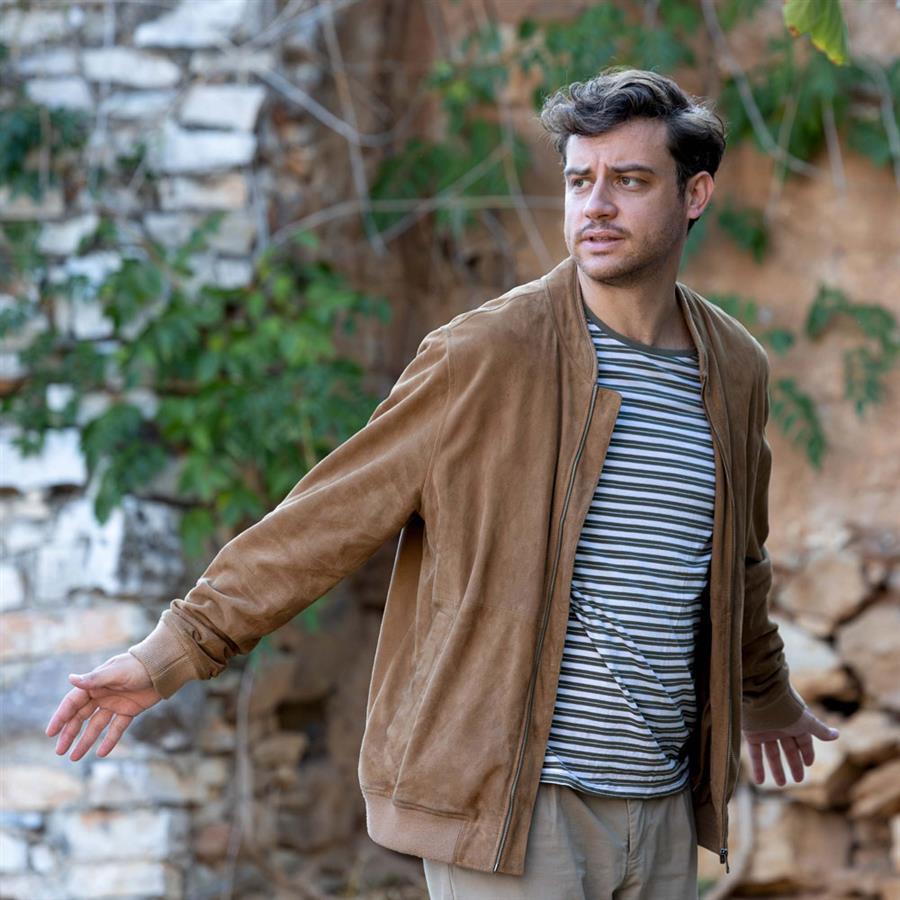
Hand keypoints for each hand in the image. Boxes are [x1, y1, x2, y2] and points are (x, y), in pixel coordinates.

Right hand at [45, 652, 162, 760]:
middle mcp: (102, 695)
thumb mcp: (116, 672)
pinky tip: (101, 753)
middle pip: (81, 717)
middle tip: (59, 751)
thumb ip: (94, 679)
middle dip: (69, 734)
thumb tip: (70, 679)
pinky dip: (109, 740)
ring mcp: (115, 704)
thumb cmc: (137, 665)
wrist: (162, 667)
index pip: (73, 703)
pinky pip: (116, 728)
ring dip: (85, 741)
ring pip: (96, 726)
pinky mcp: (129, 710)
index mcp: (95, 684)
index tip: (50, 732)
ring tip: (74, 757)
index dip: (61, 717)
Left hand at [743, 706, 839, 785]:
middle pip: (788, 749)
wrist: (760, 695)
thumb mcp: (805, 721)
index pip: (803, 741)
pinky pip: (755, 753)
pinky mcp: (751, 734)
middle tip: (798, 780)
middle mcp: (780, 727)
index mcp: (795, 723)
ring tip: (781, 784)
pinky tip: (759, 782)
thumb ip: (819, 730)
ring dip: (776, 769)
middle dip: (794, 764)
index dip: (806, 753)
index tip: (809, 765)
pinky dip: (757, 767)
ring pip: (772, 753)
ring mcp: (765, 731)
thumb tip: (837, 735)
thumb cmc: (786, 707)